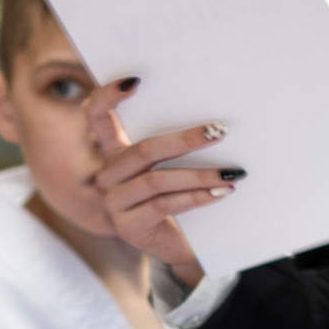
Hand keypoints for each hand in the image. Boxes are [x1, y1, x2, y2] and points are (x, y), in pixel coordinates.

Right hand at [87, 83, 241, 283]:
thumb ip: (176, 146)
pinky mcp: (129, 227)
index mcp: (115, 154)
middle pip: (142, 150)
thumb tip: (214, 121)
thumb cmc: (179, 200)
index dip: (108, 96)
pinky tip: (220, 193)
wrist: (180, 248)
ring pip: (157, 179)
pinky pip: (165, 204)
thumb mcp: (173, 167)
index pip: (97, 117)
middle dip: (185, 140)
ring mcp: (115, 203)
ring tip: (231, 173)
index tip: (135, 80)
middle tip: (218, 131)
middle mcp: (108, 177)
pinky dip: (197, 197)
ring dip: (200, 175)